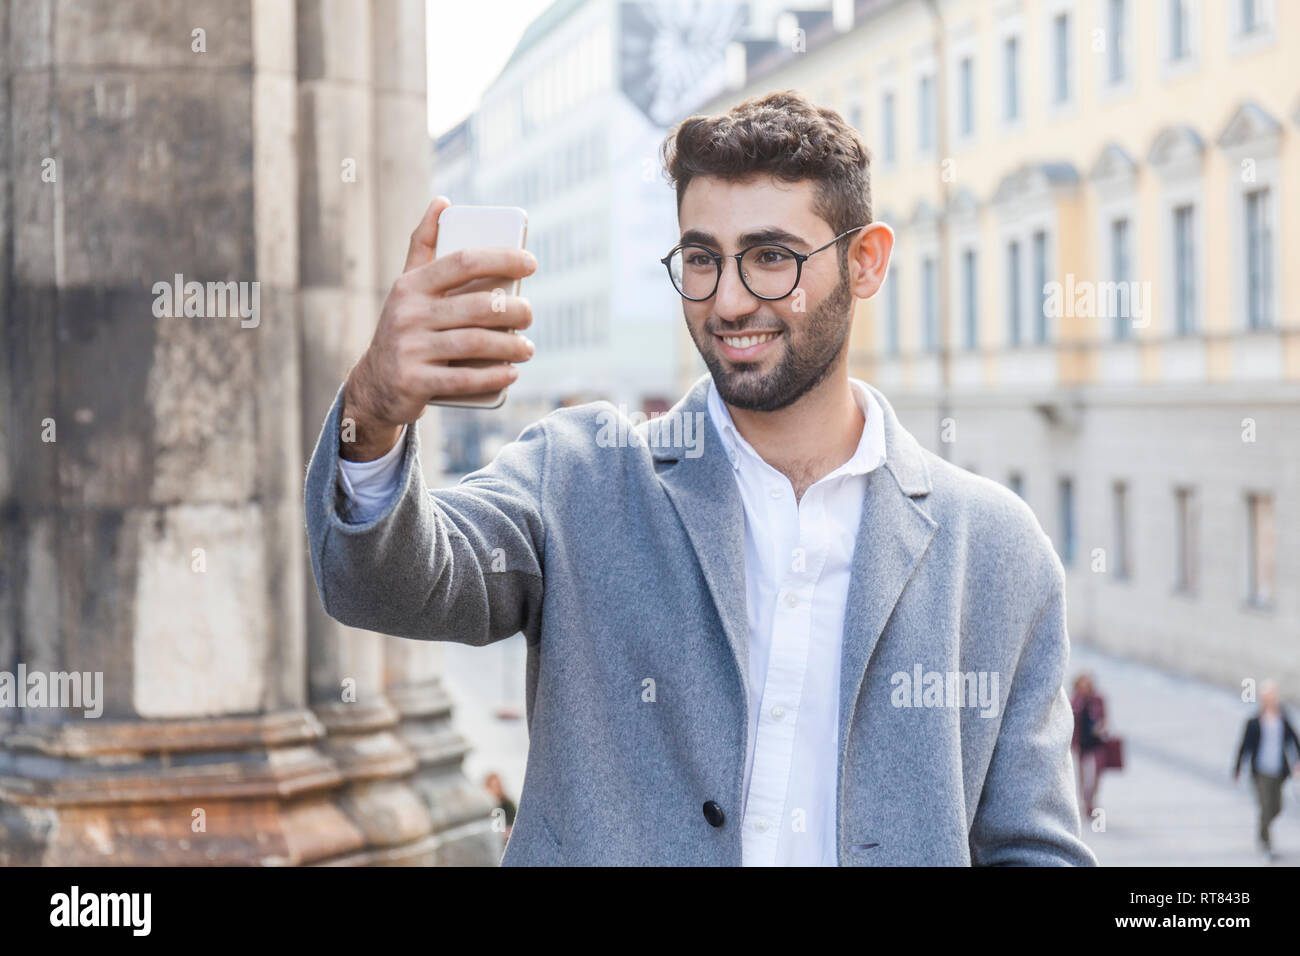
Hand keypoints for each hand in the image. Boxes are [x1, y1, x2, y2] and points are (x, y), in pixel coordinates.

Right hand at [341, 196, 536, 460]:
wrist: (375, 385)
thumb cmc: (405, 327)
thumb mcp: (407, 286)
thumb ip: (424, 245)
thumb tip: (442, 201)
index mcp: (411, 285)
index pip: (463, 261)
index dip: (502, 258)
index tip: (531, 263)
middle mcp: (408, 313)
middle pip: (478, 305)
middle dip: (515, 310)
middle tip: (529, 315)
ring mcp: (410, 349)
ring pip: (475, 343)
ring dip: (511, 346)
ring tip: (527, 348)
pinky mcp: (414, 382)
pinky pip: (463, 379)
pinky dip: (493, 376)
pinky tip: (512, 373)